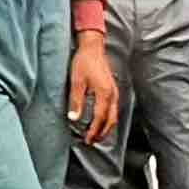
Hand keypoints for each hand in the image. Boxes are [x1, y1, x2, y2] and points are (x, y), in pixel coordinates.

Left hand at [65, 31, 120, 146]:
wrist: (92, 47)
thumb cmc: (84, 62)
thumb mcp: (76, 82)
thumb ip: (76, 101)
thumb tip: (74, 118)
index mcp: (104, 94)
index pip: (100, 118)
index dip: (94, 131)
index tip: (87, 139)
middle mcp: (113, 94)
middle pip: (111, 120)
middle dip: (102, 133)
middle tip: (92, 141)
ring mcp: (114, 92)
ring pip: (114, 115)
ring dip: (106, 127)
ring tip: (97, 135)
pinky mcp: (113, 89)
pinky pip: (114, 109)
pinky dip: (108, 118)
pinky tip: (101, 121)